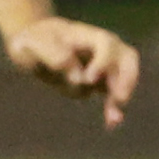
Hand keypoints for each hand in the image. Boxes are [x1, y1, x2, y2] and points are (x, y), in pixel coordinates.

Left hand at [4, 15, 138, 127]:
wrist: (31, 46)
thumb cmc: (31, 40)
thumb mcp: (31, 43)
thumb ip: (52, 55)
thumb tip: (77, 76)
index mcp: (87, 35)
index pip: (106, 44)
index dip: (102, 61)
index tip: (89, 79)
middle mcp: (102, 49)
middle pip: (127, 59)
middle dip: (126, 78)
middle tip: (118, 98)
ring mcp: (104, 65)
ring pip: (123, 79)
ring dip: (120, 97)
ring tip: (113, 118)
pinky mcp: (100, 82)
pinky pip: (113, 95)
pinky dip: (113, 108)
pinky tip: (110, 123)